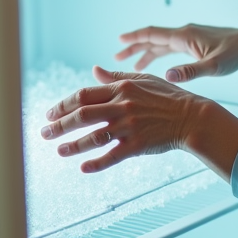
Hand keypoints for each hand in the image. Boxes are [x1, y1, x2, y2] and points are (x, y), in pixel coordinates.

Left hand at [40, 65, 206, 172]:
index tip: (50, 113)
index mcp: (121, 88)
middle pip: (82, 115)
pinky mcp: (138, 145)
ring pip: (93, 136)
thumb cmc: (168, 97)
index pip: (83, 95)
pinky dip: (96, 163)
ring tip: (59, 150)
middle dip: (59, 125)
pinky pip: (112, 155)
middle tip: (45, 133)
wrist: (192, 117)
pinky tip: (83, 167)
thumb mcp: (142, 80)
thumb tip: (94, 70)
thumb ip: (115, 76)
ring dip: (73, 145)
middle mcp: (122, 106)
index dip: (63, 105)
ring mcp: (129, 126)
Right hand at [115, 24, 237, 82]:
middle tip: (116, 58)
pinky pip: (171, 48)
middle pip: (153, 38)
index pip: (153, 34)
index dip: (134, 38)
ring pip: (161, 44)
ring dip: (145, 52)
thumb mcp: (214, 66)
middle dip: (134, 47)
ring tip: (131, 66)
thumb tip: (167, 76)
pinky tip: (156, 65)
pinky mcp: (196, 44)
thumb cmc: (236, 55)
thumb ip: (190, 71)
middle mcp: (184, 34)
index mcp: (185, 36)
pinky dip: (159, 55)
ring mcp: (190, 38)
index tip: (118, 41)